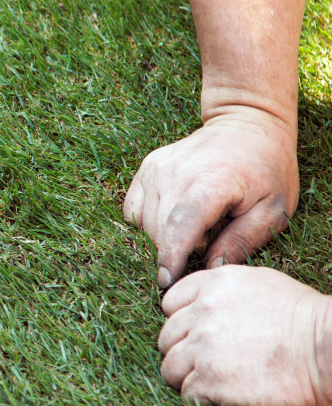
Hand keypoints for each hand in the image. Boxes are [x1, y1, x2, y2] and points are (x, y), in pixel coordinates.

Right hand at [123, 110, 296, 287]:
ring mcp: (158, 167)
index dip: (171, 258)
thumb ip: (242, 241)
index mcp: (212, 182)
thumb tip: (209, 268)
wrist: (247, 123)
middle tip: (201, 251)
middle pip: (160, 229)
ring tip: (194, 231)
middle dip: (174, 251)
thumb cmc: (266, 169)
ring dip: (163, 237)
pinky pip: (133, 207)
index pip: (181, 226)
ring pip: (144, 222)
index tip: (167, 282)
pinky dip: (147, 221)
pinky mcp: (148, 166)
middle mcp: (177, 173)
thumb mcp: (273, 210)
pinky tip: (172, 219)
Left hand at [159, 266, 331, 405]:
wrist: (328, 348)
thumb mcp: (258, 283)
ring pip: (169, 368)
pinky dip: (199, 397)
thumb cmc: (302, 317)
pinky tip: (220, 395)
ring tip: (209, 382)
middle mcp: (200, 314)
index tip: (196, 334)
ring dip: (185, 377)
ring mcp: (202, 348)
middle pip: (166, 338)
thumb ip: (220, 290)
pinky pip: (187, 393)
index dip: (181, 322)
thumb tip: (200, 303)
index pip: (169, 304)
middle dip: (181, 351)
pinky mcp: (210, 381)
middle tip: (204, 362)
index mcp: (210, 286)